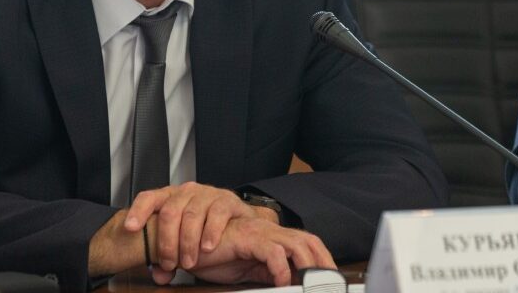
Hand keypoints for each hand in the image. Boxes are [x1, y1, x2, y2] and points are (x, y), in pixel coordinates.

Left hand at [125, 182, 258, 270]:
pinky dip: (211, 232)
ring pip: (192, 214)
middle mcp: (187, 192)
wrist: (241, 225)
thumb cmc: (206, 232)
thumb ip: (168, 258)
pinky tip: (208, 247)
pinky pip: (217, 213)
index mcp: (171, 198)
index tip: (130, 228)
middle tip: (170, 263)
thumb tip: (158, 275)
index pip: (149, 198)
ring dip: (188, 242)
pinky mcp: (227, 200)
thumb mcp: (182, 244)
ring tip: (189, 262)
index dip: (138, 212)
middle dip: (167, 241)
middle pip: (170, 211)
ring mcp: (207, 194)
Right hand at [178, 215, 335, 286]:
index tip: (331, 278)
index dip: (321, 258)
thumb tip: (288, 285)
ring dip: (308, 264)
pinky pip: (272, 251)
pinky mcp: (248, 238)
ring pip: (296, 243)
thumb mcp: (248, 269)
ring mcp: (259, 232)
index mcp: (271, 237)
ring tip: (311, 283)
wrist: (186, 243)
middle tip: (331, 282)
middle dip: (324, 261)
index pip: (306, 242)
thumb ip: (268, 273)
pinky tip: (282, 282)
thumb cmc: (212, 255)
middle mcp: (269, 231)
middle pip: (308, 240)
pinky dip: (281, 268)